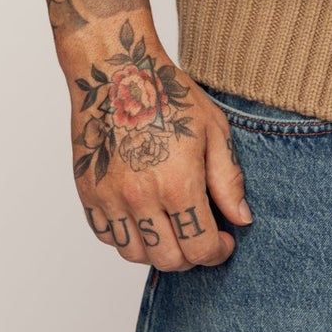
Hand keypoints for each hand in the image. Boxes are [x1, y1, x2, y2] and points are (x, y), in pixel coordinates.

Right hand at [58, 13, 252, 269]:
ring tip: (173, 227)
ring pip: (134, 254)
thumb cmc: (167, 94)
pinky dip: (127, 236)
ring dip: (158, 250)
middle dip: (191, 256)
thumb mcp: (214, 130)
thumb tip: (242, 219)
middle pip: (168, 260)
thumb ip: (228, 180)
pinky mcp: (89, 193)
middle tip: (201, 236)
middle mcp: (140, 197)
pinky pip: (107, 236)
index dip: (217, 252)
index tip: (224, 241)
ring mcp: (109, 198)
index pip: (199, 248)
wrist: (116, 72)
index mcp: (177, 183)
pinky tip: (145, 216)